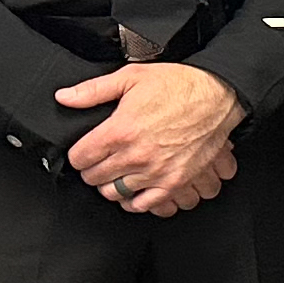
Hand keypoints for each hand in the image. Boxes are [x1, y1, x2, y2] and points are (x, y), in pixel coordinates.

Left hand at [58, 61, 242, 213]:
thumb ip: (93, 90)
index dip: (78, 154)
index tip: (83, 151)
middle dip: (91, 169)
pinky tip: (133, 190)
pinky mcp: (174, 182)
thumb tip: (65, 97)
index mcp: (120, 131)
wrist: (217, 95)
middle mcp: (136, 156)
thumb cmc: (179, 85)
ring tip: (115, 173)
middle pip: (94, 178)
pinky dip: (135, 201)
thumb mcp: (131, 77)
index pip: (80, 158)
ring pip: (115, 194)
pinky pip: (145, 205)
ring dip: (111, 184)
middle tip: (98, 161)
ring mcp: (155, 172)